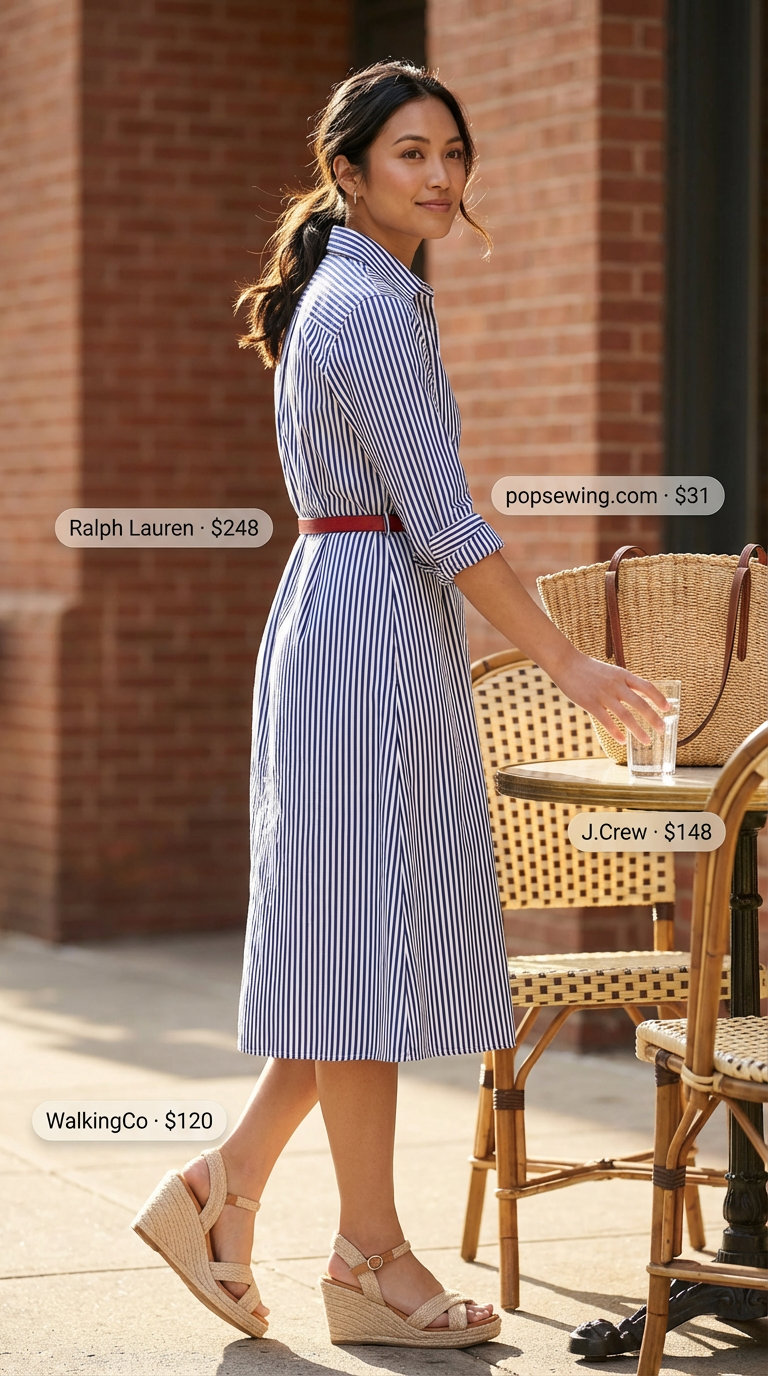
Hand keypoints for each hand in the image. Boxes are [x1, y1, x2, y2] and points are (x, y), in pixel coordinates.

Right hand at [553, 651, 668, 744]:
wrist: (566, 663)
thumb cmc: (589, 669)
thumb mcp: (611, 672)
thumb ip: (623, 683)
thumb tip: (639, 697)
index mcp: (623, 675)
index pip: (647, 687)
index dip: (659, 698)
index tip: (668, 709)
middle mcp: (616, 685)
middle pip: (640, 704)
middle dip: (654, 719)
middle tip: (662, 730)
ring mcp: (603, 695)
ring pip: (626, 716)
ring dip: (638, 730)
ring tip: (647, 741)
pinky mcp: (590, 703)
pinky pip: (606, 721)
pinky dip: (616, 732)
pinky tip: (623, 741)